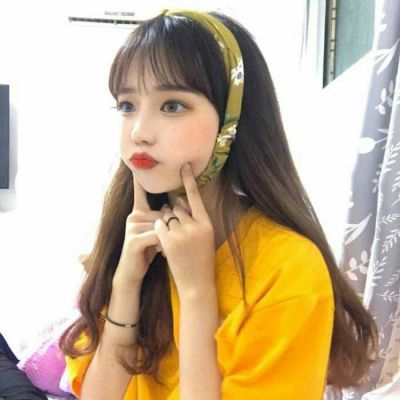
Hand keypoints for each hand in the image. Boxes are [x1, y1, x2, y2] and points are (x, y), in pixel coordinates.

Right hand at [113, 174, 165, 286]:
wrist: (132, 272)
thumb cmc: (147, 251)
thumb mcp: (156, 233)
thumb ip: (162, 219)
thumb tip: (175, 206)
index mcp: (139, 212)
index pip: (141, 193)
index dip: (141, 181)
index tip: (139, 167)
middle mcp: (134, 216)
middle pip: (162, 214)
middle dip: (169, 230)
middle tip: (164, 244)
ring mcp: (132, 227)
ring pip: (161, 226)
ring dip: (167, 240)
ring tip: (162, 250)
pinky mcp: (133, 240)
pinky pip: (157, 236)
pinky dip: (163, 246)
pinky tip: (160, 253)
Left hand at [154, 163, 215, 295]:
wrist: (197, 284)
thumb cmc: (201, 260)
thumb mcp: (204, 237)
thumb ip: (194, 220)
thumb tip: (180, 204)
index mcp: (206, 223)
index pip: (196, 197)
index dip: (188, 180)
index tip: (184, 165)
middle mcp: (195, 226)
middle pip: (177, 206)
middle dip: (173, 212)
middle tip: (176, 228)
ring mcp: (181, 233)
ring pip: (166, 215)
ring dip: (165, 222)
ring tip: (172, 238)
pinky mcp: (168, 241)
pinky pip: (158, 225)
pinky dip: (159, 230)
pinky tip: (165, 242)